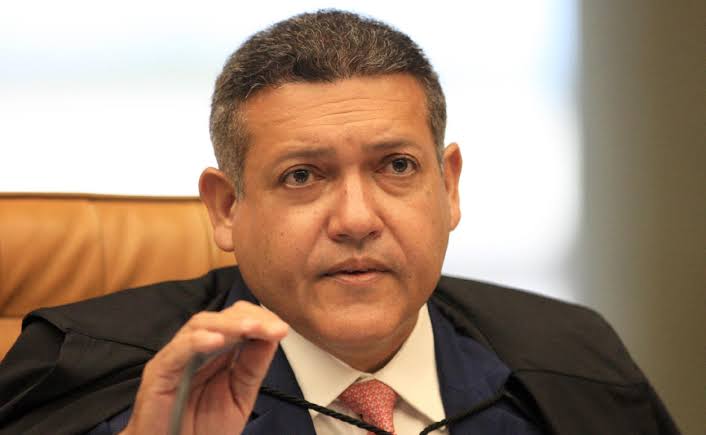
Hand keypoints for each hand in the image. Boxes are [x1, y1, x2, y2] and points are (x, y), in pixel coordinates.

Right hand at [120, 301, 287, 434]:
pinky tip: (217, 340)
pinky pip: (177, 350)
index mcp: (215, 353)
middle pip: (220, 318)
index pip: (236, 321)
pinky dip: (197, 341)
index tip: (281, 329)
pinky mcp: (159, 373)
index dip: (259, 320)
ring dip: (229, 325)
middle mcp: (195, 350)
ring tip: (252, 329)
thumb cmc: (199, 430)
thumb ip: (253, 367)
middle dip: (250, 319)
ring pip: (199, 325)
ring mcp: (176, 358)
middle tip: (273, 328)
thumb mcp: (239, 397)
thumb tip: (271, 337)